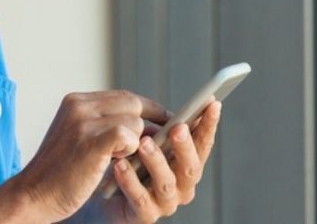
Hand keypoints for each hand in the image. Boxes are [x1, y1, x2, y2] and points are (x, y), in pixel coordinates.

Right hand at [9, 90, 170, 221]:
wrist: (33, 194)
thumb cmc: (58, 173)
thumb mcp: (76, 138)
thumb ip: (101, 125)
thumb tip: (141, 124)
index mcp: (75, 102)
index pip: (123, 96)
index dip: (147, 108)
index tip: (165, 120)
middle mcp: (79, 106)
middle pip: (133, 103)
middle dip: (155, 121)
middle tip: (168, 138)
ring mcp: (84, 122)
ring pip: (135, 121)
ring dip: (142, 142)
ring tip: (138, 159)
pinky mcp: (90, 141)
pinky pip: (129, 135)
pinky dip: (133, 149)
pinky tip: (121, 164)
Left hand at [85, 101, 221, 222]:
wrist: (104, 199)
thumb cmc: (130, 166)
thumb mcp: (145, 144)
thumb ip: (159, 132)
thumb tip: (168, 115)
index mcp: (186, 165)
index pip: (202, 144)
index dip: (208, 125)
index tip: (212, 103)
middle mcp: (182, 186)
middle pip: (190, 167)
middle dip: (184, 146)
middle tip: (177, 128)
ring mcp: (165, 203)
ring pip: (166, 183)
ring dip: (156, 161)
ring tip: (143, 143)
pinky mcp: (145, 216)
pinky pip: (140, 199)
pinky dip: (131, 181)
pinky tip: (120, 165)